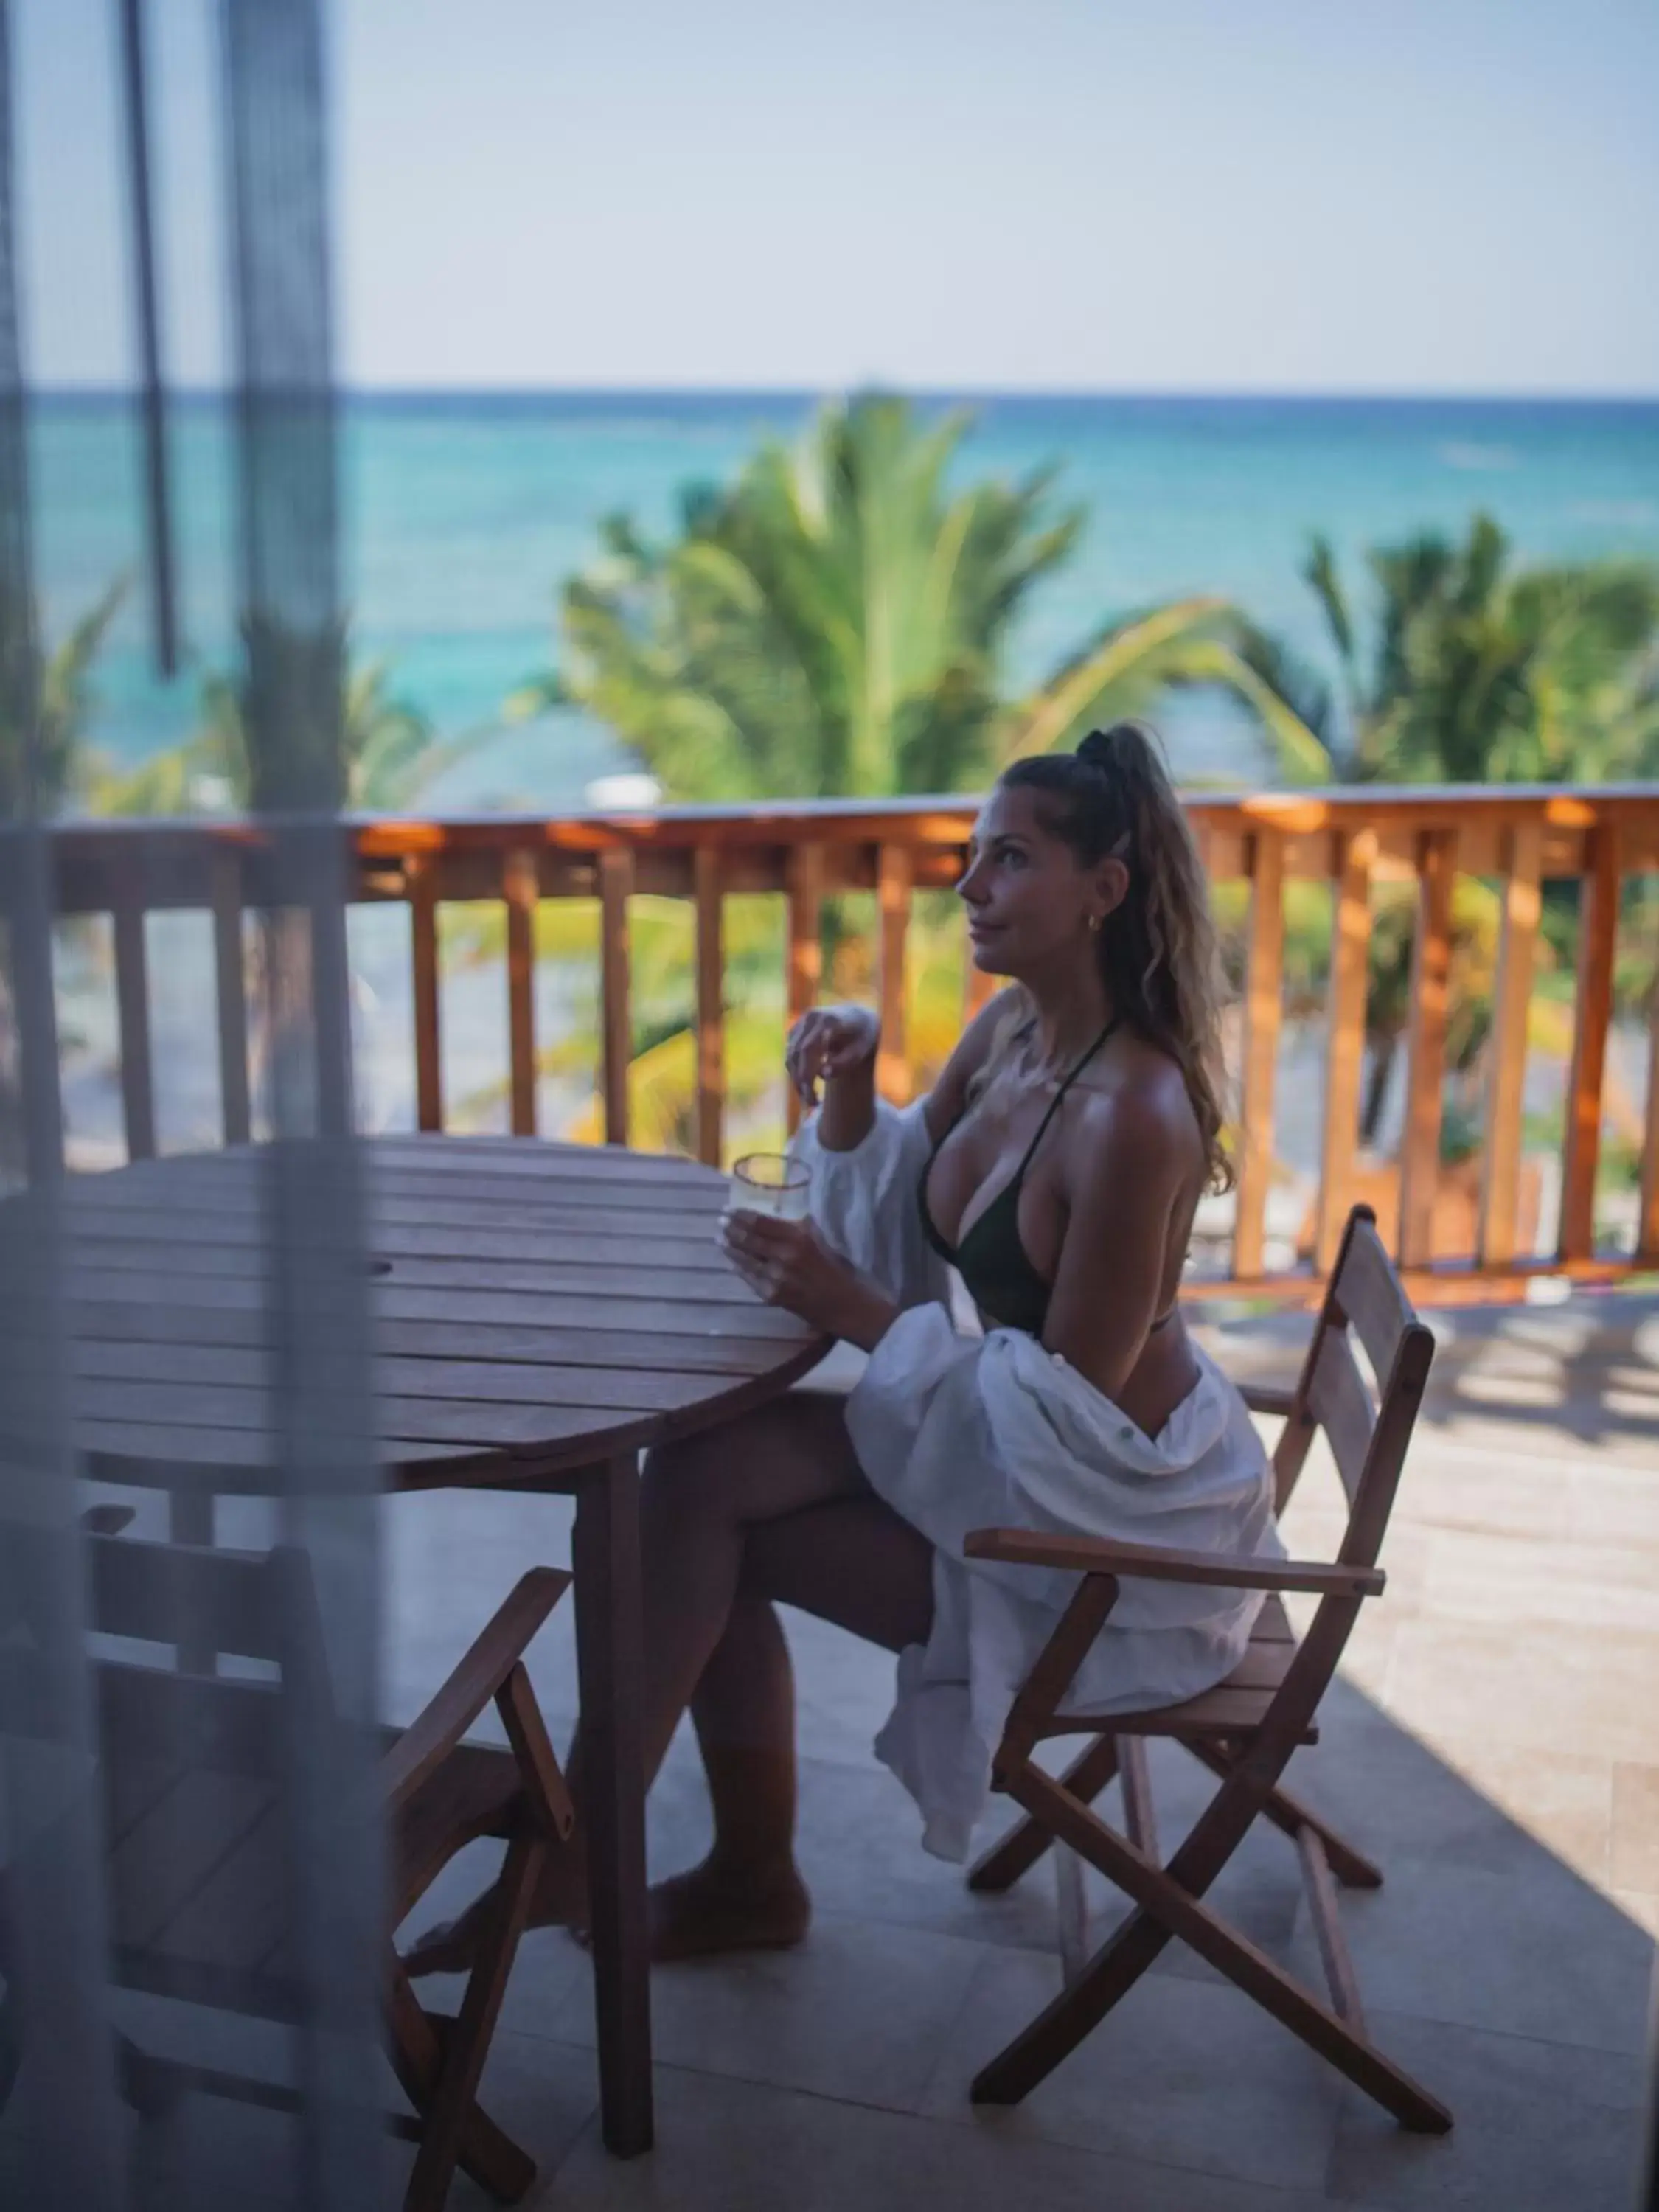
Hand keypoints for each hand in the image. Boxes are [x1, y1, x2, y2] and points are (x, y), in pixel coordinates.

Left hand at [720, 1209, 895, 1350]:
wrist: (842, 1304)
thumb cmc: (833, 1268)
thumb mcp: (818, 1240)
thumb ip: (797, 1227)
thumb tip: (775, 1215)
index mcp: (797, 1237)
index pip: (760, 1222)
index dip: (740, 1215)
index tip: (728, 1209)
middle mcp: (783, 1255)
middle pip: (748, 1238)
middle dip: (730, 1229)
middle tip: (719, 1222)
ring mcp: (775, 1277)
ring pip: (745, 1259)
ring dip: (730, 1248)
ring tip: (720, 1239)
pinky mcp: (770, 1295)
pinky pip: (749, 1278)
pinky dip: (738, 1268)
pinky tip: (732, 1262)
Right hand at [785, 1004, 879, 1108]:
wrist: (857, 1017)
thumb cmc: (861, 1037)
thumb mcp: (860, 1051)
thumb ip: (845, 1063)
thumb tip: (823, 1075)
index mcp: (829, 1020)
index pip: (809, 1048)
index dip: (806, 1068)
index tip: (811, 1090)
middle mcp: (812, 1018)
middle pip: (798, 1054)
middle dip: (803, 1081)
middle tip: (812, 1105)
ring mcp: (801, 1023)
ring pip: (791, 1056)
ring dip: (797, 1081)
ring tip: (810, 1101)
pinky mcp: (795, 1031)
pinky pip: (790, 1055)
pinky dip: (796, 1073)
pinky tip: (806, 1089)